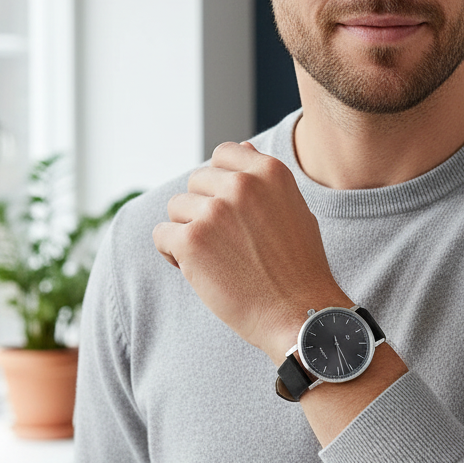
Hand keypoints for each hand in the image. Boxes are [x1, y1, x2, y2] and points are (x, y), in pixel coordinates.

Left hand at [152, 141, 350, 363]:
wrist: (300, 313)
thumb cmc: (300, 268)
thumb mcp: (295, 210)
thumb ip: (265, 181)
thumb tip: (243, 149)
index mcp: (269, 172)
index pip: (224, 154)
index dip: (220, 182)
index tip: (229, 209)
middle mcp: (242, 184)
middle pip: (197, 181)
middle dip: (203, 209)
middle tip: (225, 242)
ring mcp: (215, 211)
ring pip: (177, 208)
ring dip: (188, 231)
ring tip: (215, 259)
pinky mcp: (192, 241)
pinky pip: (162, 235)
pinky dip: (172, 254)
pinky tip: (198, 270)